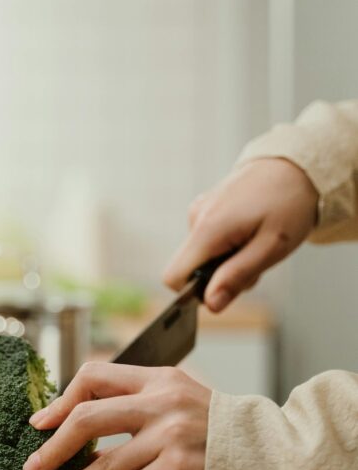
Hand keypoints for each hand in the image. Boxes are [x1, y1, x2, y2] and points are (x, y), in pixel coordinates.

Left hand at [22, 362, 210, 469]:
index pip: (95, 375)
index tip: (41, 424)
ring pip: (103, 464)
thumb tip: (81, 430)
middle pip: (86, 418)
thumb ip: (141, 405)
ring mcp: (170, 435)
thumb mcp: (182, 401)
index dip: (61, 400)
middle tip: (31, 469)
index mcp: (158, 378)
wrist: (273, 455)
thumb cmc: (220, 433)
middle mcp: (161, 402)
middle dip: (52, 447)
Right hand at [164, 157, 318, 311]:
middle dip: (219, 276)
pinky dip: (227, 245)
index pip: (173, 277)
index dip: (195, 292)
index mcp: (208, 229)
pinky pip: (207, 240)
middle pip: (191, 268)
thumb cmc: (289, 204)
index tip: (226, 287)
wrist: (296, 165)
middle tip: (255, 261)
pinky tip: (249, 232)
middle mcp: (196, 218)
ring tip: (256, 243)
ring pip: (201, 256)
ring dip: (227, 260)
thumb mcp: (271, 248)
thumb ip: (237, 277)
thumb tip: (210, 304)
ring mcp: (199, 210)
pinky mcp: (206, 207)